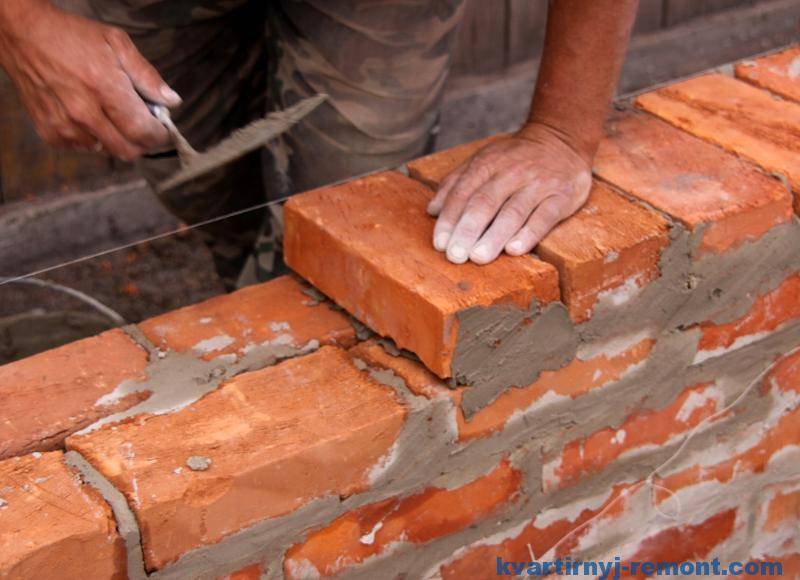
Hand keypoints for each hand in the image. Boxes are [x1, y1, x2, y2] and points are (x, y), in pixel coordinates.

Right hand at [0, 0, 178, 159]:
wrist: (23, 35)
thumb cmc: (74, 36)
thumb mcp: (117, 43)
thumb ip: (147, 76)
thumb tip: (172, 102)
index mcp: (104, 89)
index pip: (143, 132)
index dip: (159, 135)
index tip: (162, 129)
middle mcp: (83, 113)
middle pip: (127, 151)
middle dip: (142, 143)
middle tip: (143, 127)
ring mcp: (64, 126)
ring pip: (106, 151)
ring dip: (117, 140)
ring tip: (112, 115)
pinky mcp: (49, 133)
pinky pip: (83, 148)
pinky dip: (93, 138)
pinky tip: (90, 117)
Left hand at [427, 124, 591, 264]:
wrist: (561, 140)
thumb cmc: (514, 158)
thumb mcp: (482, 160)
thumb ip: (455, 183)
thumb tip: (432, 210)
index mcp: (488, 164)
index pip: (463, 193)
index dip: (450, 219)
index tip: (440, 243)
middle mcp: (512, 172)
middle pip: (485, 203)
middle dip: (467, 230)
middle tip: (455, 255)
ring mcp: (538, 184)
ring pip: (513, 212)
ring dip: (494, 236)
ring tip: (478, 257)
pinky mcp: (561, 196)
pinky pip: (544, 217)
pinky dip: (529, 234)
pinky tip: (514, 249)